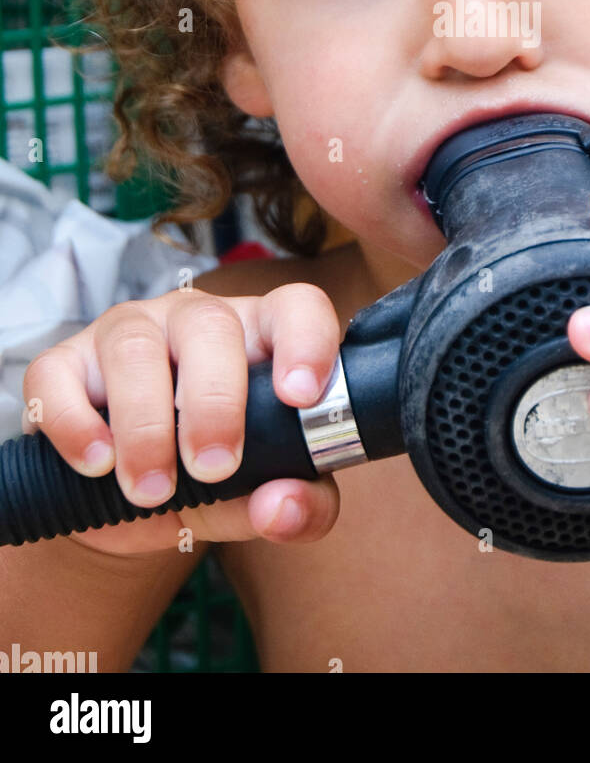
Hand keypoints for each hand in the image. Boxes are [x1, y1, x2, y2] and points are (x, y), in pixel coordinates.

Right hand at [19, 284, 340, 556]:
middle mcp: (196, 321)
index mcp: (260, 337)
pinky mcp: (64, 363)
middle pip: (211, 324)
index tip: (300, 396)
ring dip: (145, 425)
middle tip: (215, 467)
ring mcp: (128, 333)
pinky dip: (75, 425)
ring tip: (153, 490)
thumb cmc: (217, 478)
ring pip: (134, 346)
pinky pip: (57, 374)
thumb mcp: (264, 495)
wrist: (136, 506)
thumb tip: (283, 508)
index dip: (306, 341)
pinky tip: (96, 465)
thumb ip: (299, 505)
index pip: (296, 307)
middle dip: (215, 401)